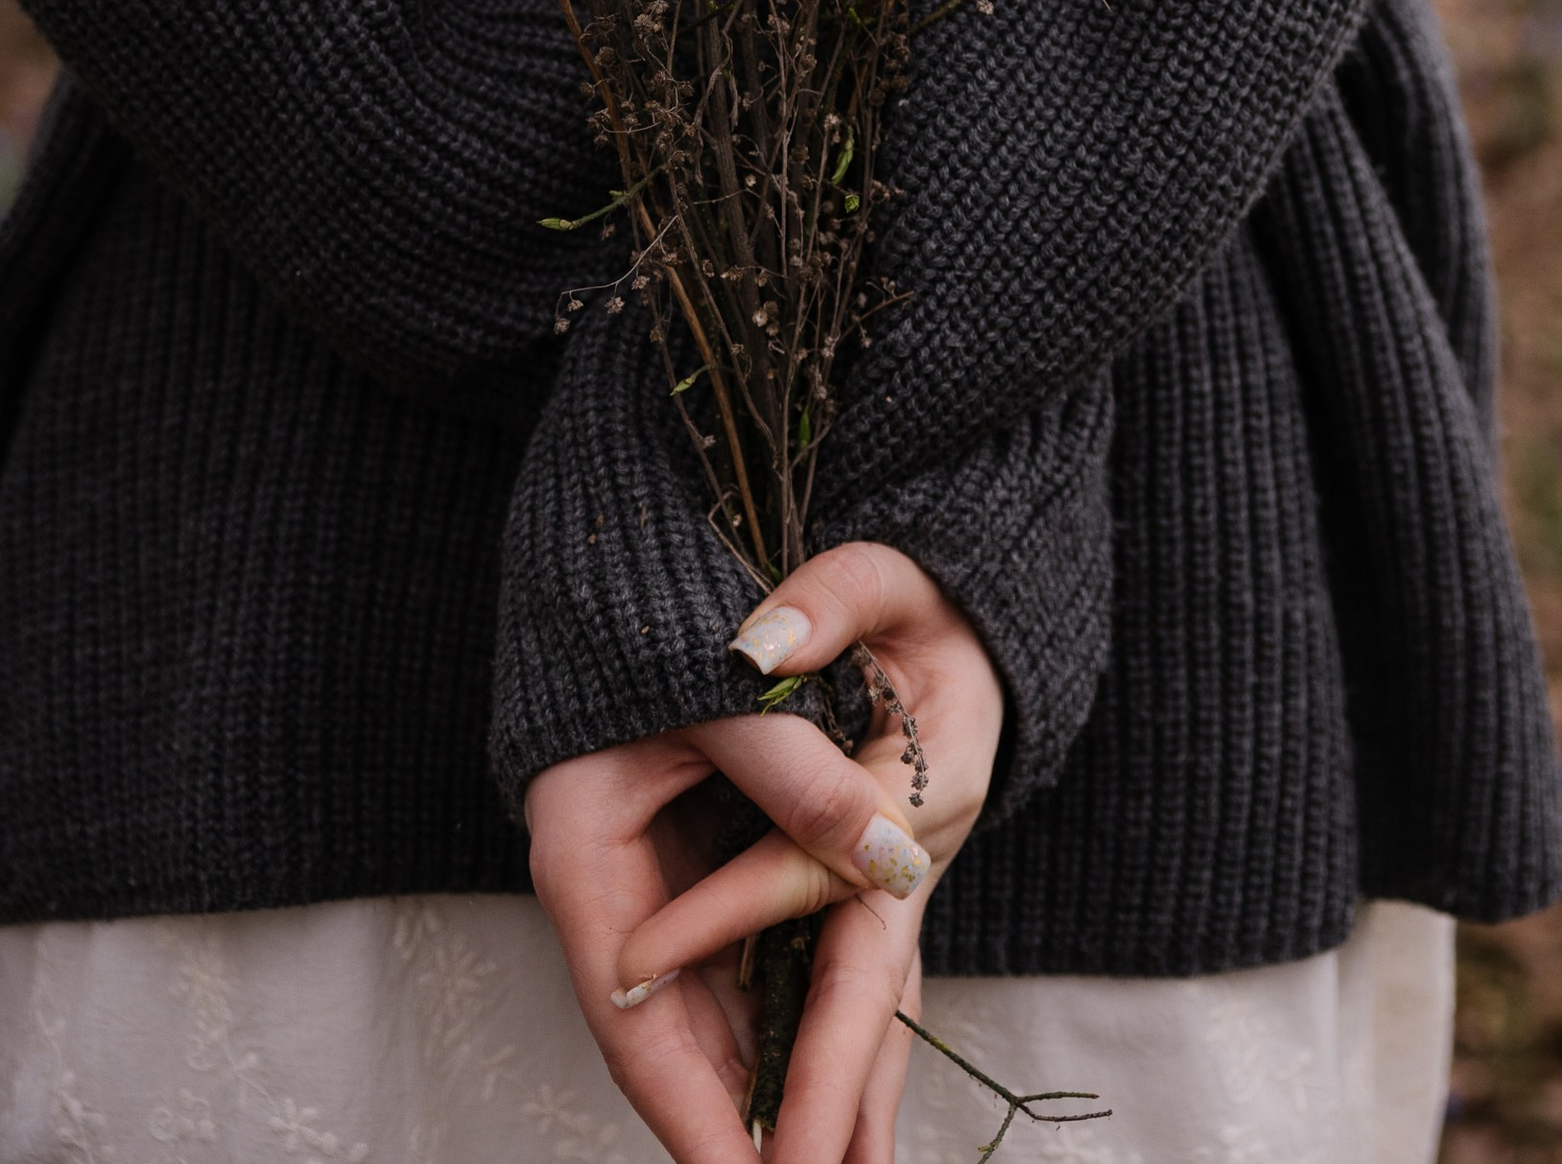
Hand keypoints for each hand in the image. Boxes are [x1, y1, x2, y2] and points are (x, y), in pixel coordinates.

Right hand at [529, 541, 1005, 1163]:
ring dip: (752, 1088)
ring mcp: (645, 879)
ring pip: (701, 1011)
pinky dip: (767, 1018)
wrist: (625, 547)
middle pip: (668, 1037)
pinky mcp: (682, 862)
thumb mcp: (726, 687)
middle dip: (731, 1126)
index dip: (690, 1111)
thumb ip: (797, 775)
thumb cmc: (659, 612)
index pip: (634, 1019)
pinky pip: (727, 963)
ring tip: (817, 1159)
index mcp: (581, 855)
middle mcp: (606, 886)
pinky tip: (813, 1071)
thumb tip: (889, 863)